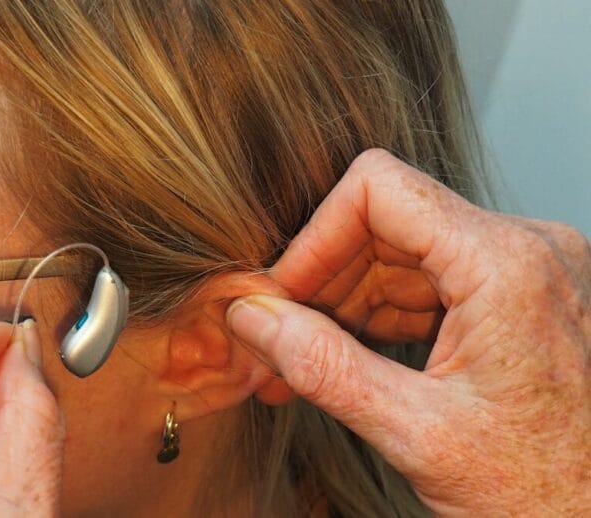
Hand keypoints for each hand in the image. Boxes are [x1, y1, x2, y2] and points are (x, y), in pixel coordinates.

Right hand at [227, 149, 590, 515]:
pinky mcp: (517, 294)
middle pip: (384, 222)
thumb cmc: (544, 493)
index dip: (314, 238)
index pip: (377, 189)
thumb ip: (324, 368)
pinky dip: (380, 315)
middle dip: (323, 282)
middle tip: (278, 342)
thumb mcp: (418, 435)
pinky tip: (350, 362)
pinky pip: (428, 279)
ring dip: (344, 304)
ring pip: (400, 250)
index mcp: (506, 266)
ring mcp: (524, 269)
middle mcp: (524, 248)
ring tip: (304, 366)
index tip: (282, 295)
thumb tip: (254, 318)